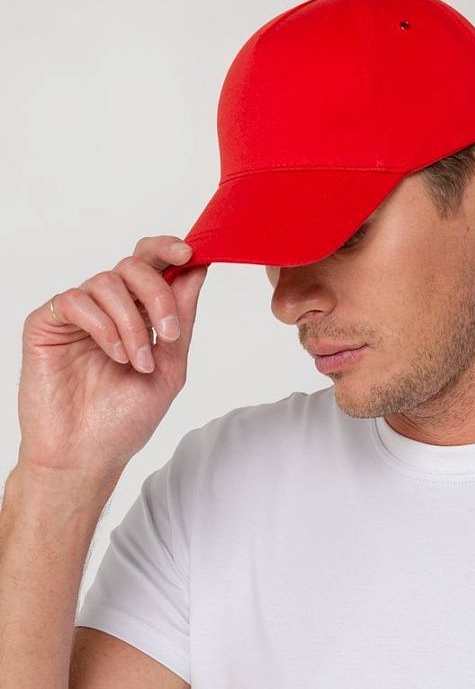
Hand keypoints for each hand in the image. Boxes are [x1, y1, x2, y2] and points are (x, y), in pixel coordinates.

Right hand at [15, 236, 207, 487]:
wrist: (86, 457)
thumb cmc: (124, 419)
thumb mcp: (171, 366)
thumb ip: (182, 318)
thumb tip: (197, 269)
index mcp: (136, 312)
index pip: (151, 263)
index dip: (169, 249)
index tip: (191, 252)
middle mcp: (107, 307)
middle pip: (133, 265)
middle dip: (158, 294)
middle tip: (169, 333)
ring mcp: (77, 314)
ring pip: (107, 281)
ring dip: (132, 323)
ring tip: (137, 362)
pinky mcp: (46, 324)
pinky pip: (76, 300)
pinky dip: (102, 325)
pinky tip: (112, 354)